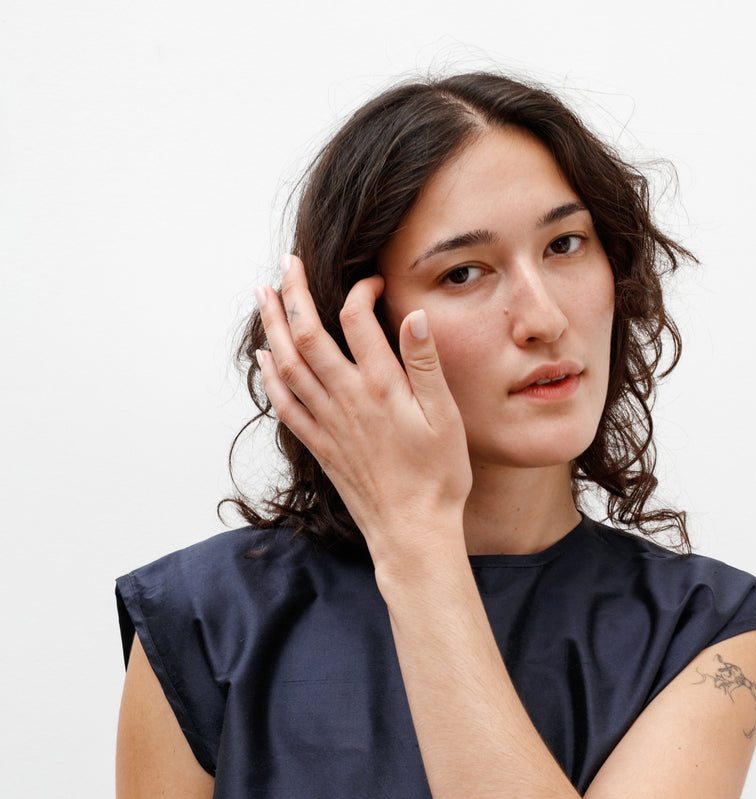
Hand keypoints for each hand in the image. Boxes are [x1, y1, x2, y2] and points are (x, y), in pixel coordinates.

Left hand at [254, 256, 471, 562]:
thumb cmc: (438, 477)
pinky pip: (286, 405)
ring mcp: (329, 424)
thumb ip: (425, 364)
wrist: (412, 531)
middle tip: (286, 262)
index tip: (372, 281)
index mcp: (381, 387)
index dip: (360, 291)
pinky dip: (272, 378)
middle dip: (293, 294)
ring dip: (272, 326)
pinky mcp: (322, 446)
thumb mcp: (445, 417)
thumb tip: (413, 315)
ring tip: (262, 294)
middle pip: (308, 336)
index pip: (356, 320)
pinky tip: (265, 358)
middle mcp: (347, 400)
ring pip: (289, 365)